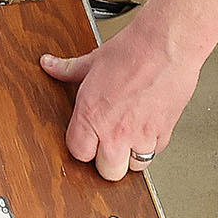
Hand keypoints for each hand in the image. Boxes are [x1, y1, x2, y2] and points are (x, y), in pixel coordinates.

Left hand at [40, 17, 200, 179]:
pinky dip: (152, 145)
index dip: (82, 148)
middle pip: (108, 172)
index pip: (79, 153)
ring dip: (131, 156)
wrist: (167, 45)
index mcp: (91, 116)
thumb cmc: (132, 51)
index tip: (86, 140)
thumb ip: (67, 69)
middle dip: (107, 162)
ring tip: (129, 138)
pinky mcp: (165, 132)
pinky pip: (157, 152)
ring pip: (135, 168)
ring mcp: (142, 135)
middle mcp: (115, 131)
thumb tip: (50, 65)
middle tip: (108, 146)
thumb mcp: (92, 61)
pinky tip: (147, 128)